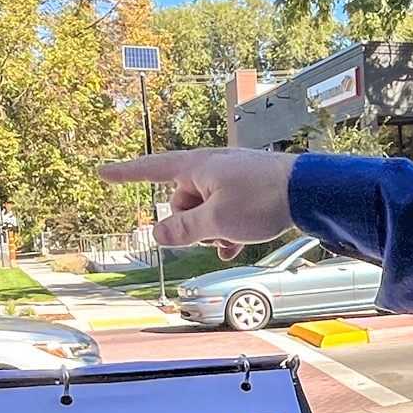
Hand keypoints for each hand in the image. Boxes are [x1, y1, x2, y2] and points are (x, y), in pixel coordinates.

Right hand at [100, 148, 295, 258]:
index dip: (125, 174)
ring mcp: (230, 177)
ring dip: (212, 229)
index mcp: (196, 167)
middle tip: (215, 232)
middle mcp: (210, 167)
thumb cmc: (263, 199)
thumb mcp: (216, 221)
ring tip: (234, 237)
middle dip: (191, 224)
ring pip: (205, 210)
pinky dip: (226, 229)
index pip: (151, 169)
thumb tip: (157, 234)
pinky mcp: (248, 188)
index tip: (102, 172)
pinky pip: (225, 212)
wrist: (309, 191)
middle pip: (181, 202)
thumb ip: (183, 230)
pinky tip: (235, 246)